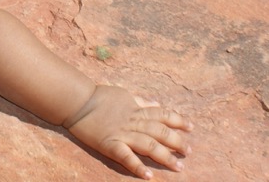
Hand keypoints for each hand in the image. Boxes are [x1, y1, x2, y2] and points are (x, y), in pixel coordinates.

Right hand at [65, 85, 191, 178]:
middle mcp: (133, 122)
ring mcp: (122, 134)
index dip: (178, 121)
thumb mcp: (124, 94)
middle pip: (160, 132)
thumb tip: (156, 104)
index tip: (190, 128)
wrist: (78, 101)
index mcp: (137, 110)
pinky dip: (137, 166)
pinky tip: (148, 176)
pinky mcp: (110, 144)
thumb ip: (141, 101)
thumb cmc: (100, 97)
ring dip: (164, 156)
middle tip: (188, 152)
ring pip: (148, 145)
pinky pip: (126, 157)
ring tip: (177, 166)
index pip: (163, 114)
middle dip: (176, 142)